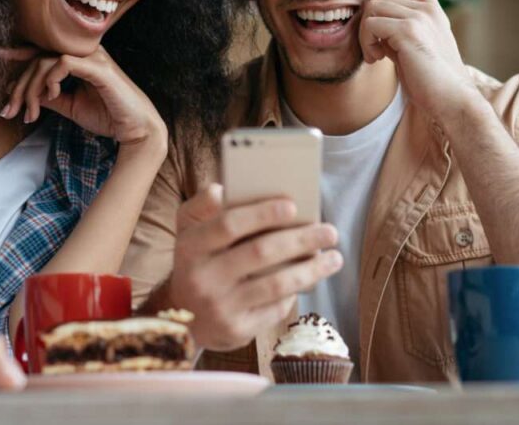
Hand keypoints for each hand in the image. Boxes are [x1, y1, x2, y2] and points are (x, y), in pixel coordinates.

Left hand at [0, 46, 166, 149]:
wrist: (136, 129)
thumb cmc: (109, 116)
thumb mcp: (71, 106)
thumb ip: (51, 97)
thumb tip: (26, 93)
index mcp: (80, 60)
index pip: (44, 50)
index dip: (20, 52)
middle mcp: (85, 53)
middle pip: (39, 58)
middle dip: (20, 86)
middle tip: (10, 110)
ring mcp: (93, 58)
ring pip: (46, 61)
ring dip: (32, 88)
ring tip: (32, 112)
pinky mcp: (98, 68)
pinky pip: (63, 63)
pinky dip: (51, 79)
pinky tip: (52, 96)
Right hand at [166, 184, 341, 351]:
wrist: (183, 319)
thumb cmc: (196, 262)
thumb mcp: (187, 231)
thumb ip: (202, 206)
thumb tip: (221, 188)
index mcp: (190, 247)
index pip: (228, 225)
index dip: (261, 214)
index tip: (292, 206)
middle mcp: (202, 278)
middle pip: (260, 253)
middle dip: (300, 239)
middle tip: (330, 231)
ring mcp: (220, 307)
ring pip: (275, 284)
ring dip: (311, 270)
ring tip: (335, 258)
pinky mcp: (236, 330)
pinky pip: (275, 308)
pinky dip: (296, 291)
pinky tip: (311, 279)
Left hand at [359, 0, 478, 122]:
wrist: (452, 100)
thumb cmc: (433, 84)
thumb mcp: (416, 52)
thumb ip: (400, 35)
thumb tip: (379, 31)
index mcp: (434, 14)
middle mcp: (428, 11)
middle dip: (369, 26)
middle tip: (376, 53)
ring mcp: (419, 18)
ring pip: (372, 9)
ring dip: (365, 35)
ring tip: (377, 57)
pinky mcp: (408, 30)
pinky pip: (370, 24)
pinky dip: (367, 43)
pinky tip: (377, 59)